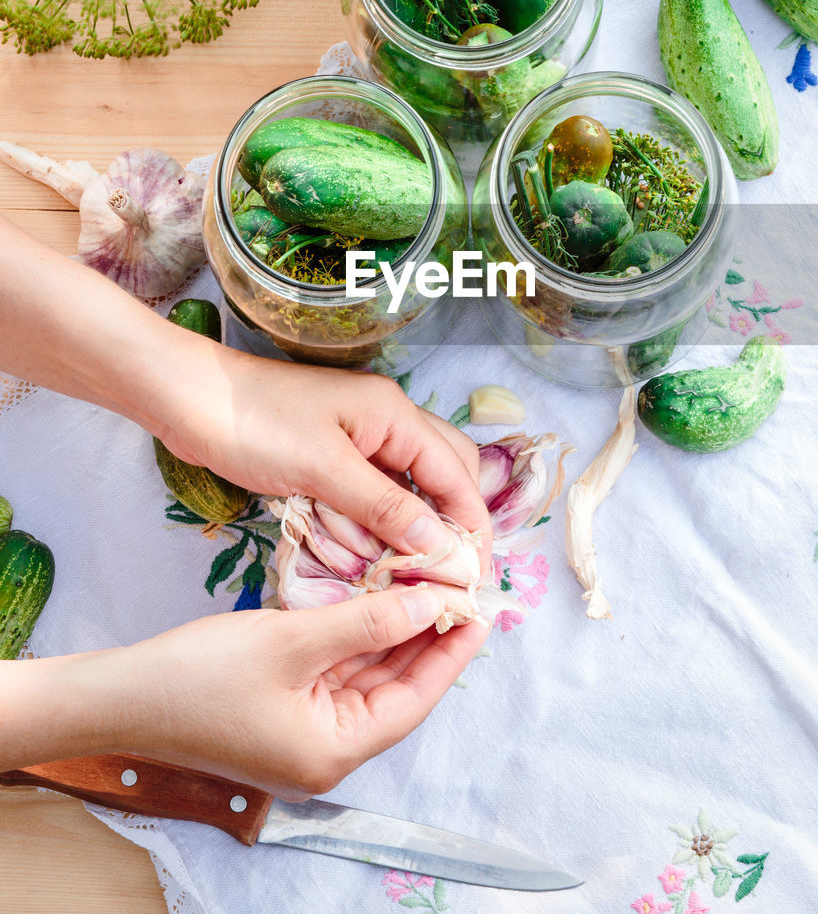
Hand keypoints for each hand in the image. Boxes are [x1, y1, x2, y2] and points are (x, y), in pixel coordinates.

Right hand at [0, 589, 489, 793]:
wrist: (120, 695)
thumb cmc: (202, 675)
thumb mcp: (292, 642)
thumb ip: (367, 622)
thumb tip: (430, 603)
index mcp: (335, 751)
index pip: (413, 699)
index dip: (449, 652)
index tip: (481, 611)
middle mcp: (326, 749)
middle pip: (393, 688)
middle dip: (425, 637)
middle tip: (459, 589)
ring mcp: (301, 731)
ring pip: (365, 676)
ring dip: (391, 632)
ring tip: (427, 585)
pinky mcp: (280, 709)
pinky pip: (334, 671)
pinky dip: (356, 637)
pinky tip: (376, 600)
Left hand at [157, 340, 491, 572]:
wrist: (186, 397)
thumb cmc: (253, 424)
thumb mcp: (323, 470)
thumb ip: (384, 507)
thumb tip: (441, 545)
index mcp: (395, 414)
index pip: (456, 473)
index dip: (471, 524)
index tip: (474, 574)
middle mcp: (385, 422)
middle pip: (442, 475)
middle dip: (449, 524)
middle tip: (447, 577)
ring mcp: (356, 437)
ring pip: (405, 487)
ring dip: (411, 527)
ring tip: (413, 576)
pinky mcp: (328, 454)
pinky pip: (370, 491)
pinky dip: (376, 522)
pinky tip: (371, 555)